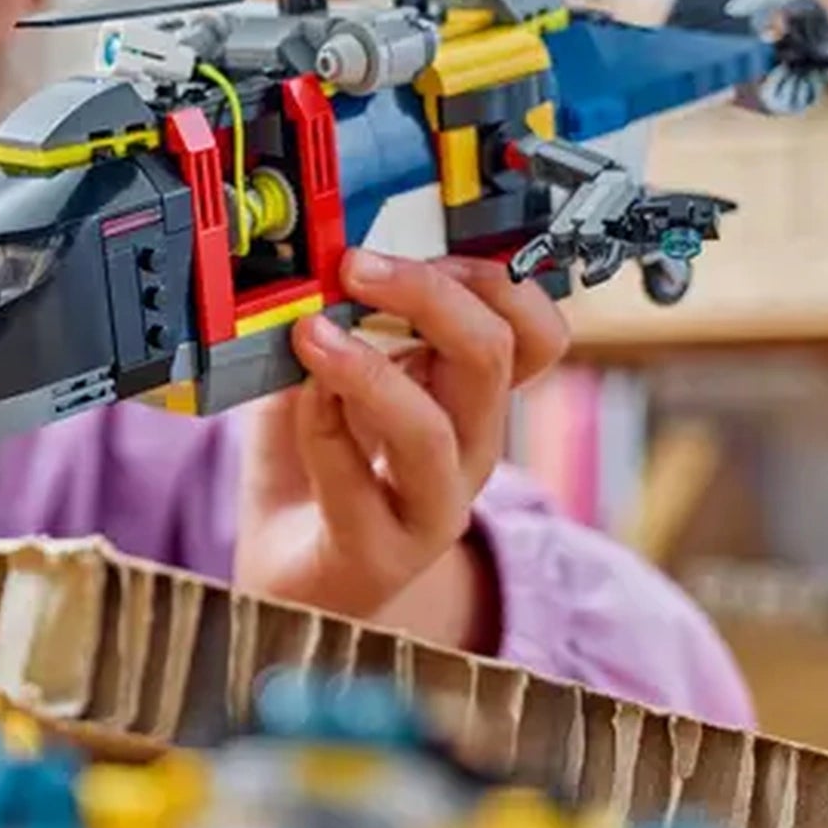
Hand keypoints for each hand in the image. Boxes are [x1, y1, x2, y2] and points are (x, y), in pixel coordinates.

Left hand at [234, 248, 568, 645]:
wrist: (293, 580)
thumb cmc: (315, 470)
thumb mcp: (327, 377)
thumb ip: (336, 326)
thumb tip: (321, 265)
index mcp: (473, 398)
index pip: (535, 334)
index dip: (494, 281)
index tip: (423, 247)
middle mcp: (470, 449)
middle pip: (494, 360)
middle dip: (428, 297)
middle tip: (356, 268)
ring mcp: (433, 506)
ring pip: (434, 430)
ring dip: (369, 369)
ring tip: (313, 334)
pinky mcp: (380, 551)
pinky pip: (357, 482)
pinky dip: (322, 428)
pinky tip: (297, 398)